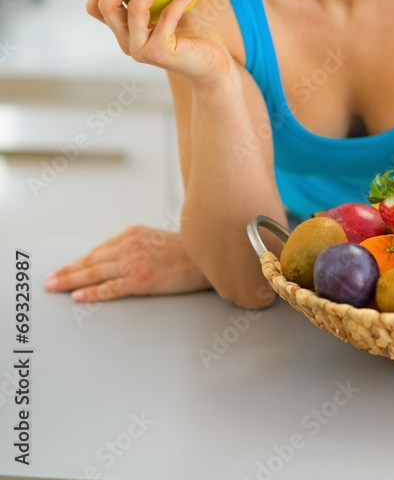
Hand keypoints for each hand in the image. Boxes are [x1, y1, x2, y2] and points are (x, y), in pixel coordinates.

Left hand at [42, 225, 211, 301]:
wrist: (208, 256)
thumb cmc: (185, 251)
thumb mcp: (154, 240)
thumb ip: (134, 246)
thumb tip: (112, 259)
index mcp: (132, 234)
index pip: (97, 251)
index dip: (77, 262)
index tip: (62, 269)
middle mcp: (131, 245)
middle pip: (91, 261)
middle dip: (67, 271)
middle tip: (49, 280)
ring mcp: (136, 262)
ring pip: (95, 273)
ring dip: (71, 281)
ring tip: (55, 287)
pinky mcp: (143, 279)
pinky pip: (112, 288)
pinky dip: (93, 293)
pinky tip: (80, 296)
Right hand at [87, 0, 236, 87]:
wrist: (213, 64)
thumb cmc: (193, 32)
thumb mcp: (170, 5)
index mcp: (123, 30)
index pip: (97, 9)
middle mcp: (126, 41)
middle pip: (107, 7)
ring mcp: (141, 49)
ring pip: (135, 10)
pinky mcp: (160, 52)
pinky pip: (167, 17)